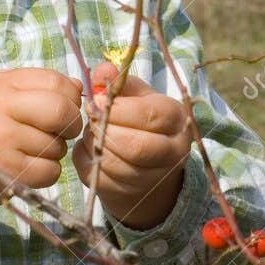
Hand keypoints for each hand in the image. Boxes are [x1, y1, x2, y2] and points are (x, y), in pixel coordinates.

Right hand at [0, 67, 83, 220]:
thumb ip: (35, 89)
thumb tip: (78, 87)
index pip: (55, 80)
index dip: (70, 98)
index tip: (64, 112)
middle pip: (60, 109)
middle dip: (70, 125)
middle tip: (60, 135)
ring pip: (57, 144)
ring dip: (53, 153)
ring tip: (31, 153)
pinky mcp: (2, 167)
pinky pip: (49, 170)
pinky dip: (46, 174)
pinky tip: (28, 170)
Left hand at [73, 61, 192, 229]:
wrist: (150, 164)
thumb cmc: (142, 120)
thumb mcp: (137, 95)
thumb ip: (119, 82)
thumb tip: (103, 70)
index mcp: (177, 121)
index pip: (149, 116)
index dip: (118, 109)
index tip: (97, 100)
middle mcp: (172, 153)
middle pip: (134, 145)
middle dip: (105, 129)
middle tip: (91, 117)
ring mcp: (151, 178)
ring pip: (115, 164)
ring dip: (95, 144)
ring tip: (93, 131)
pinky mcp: (127, 194)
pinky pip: (98, 177)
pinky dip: (87, 160)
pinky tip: (91, 148)